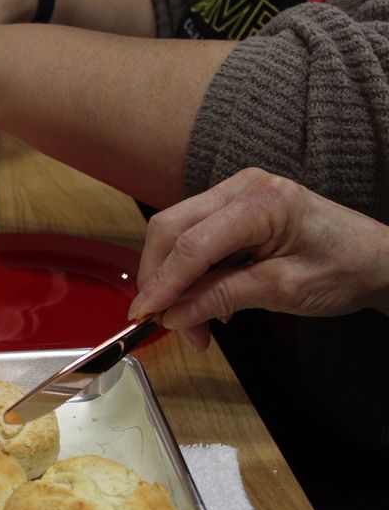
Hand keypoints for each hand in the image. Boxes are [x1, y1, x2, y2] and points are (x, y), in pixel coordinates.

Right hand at [129, 168, 388, 350]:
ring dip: (172, 279)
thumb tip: (173, 316)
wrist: (376, 259)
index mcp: (263, 202)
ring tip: (191, 322)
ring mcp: (236, 193)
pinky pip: (193, 236)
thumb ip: (223, 297)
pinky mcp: (234, 206)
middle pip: (172, 229)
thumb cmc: (342, 269)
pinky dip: (188, 271)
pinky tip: (203, 300)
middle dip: (160, 279)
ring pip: (176, 233)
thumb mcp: (283, 290)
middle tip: (164, 323)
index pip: (193, 244)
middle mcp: (243, 187)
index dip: (162, 283)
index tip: (144, 316)